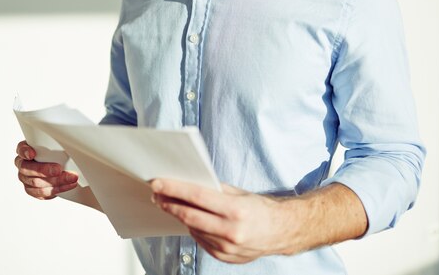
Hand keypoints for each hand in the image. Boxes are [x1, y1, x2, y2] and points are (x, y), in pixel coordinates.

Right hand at [15, 141, 78, 199]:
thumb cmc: (51, 152)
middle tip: (59, 169)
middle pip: (28, 169)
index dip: (25, 152)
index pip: (21, 149)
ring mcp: (26, 179)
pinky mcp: (33, 191)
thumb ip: (52, 143)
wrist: (55, 165)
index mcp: (24, 151)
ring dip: (56, 181)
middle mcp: (22, 165)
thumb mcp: (51, 144)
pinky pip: (43, 193)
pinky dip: (58, 189)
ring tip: (71, 178)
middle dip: (44, 170)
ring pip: (36, 184)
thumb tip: (66, 141)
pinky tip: (68, 185)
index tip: (32, 154)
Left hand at [151, 178, 289, 262]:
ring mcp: (227, 248)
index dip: (174, 189)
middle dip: (169, 203)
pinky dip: (192, 228)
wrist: (281, 232)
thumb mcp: (239, 193)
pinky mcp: (225, 257)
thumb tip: (188, 183)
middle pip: (190, 215)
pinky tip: (188, 219)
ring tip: (169, 204)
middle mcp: (232, 231)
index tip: (158, 183)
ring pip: (193, 229)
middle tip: (156, 194)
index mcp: (236, 211)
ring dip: (178, 215)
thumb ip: (214, 190)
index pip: (197, 197)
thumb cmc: (260, 209)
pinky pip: (201, 241)